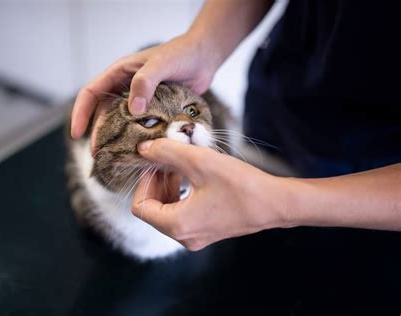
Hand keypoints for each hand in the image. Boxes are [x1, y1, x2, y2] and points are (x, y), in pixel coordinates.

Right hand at [70, 34, 219, 153]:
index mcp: (119, 73)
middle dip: (98, 133)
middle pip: (103, 112)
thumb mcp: (161, 64)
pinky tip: (139, 151)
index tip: (76, 134)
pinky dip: (136, 137)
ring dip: (117, 138)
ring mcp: (139, 98)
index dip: (80, 113)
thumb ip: (145, 82)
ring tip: (115, 157)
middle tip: (98, 155)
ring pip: (120, 121)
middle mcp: (125, 87)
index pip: (90, 93)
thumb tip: (133, 109)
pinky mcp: (154, 108)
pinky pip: (139, 125)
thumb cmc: (182, 54)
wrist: (204, 57)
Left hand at [131, 139, 294, 250]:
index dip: (143, 181)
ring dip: (168, 186)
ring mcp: (196, 236)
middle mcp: (184, 237)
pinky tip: (192, 175)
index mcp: (177, 226)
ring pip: (167, 211)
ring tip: (180, 164)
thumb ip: (167, 153)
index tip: (154, 163)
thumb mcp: (199, 162)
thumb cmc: (241, 185)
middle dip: (156, 182)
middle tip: (166, 160)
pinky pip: (183, 213)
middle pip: (153, 209)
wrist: (276, 203)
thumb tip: (143, 149)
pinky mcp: (207, 230)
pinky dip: (181, 193)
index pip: (140, 207)